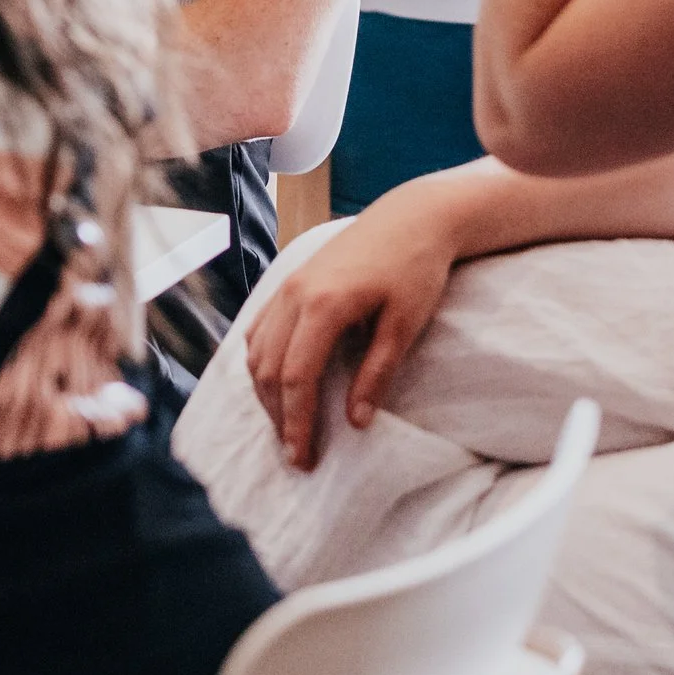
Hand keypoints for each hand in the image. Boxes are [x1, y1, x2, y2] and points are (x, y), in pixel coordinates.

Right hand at [244, 185, 464, 469]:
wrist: (412, 216)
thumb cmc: (416, 268)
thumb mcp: (404, 325)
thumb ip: (377, 374)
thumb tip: (355, 422)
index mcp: (323, 305)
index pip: (296, 378)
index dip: (297, 423)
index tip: (304, 459)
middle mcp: (294, 294)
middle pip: (269, 369)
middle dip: (278, 418)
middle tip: (296, 456)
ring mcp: (288, 284)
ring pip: (257, 350)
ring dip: (266, 394)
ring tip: (288, 427)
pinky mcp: (291, 280)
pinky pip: (260, 327)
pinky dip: (261, 362)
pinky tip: (276, 384)